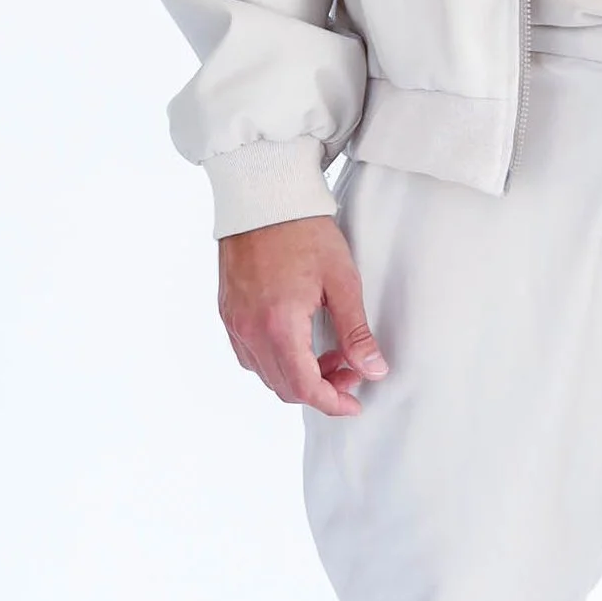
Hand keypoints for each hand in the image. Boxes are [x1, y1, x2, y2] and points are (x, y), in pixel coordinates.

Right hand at [217, 217, 388, 416]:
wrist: (264, 197)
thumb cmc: (304, 232)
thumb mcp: (342, 282)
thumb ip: (356, 332)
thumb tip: (374, 370)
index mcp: (279, 325)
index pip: (305, 388)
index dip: (333, 403)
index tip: (354, 402)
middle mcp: (250, 330)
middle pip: (284, 387)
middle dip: (321, 388)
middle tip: (350, 370)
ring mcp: (234, 322)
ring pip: (266, 374)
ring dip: (299, 375)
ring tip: (329, 351)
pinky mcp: (227, 312)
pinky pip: (249, 355)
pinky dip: (277, 360)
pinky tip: (299, 340)